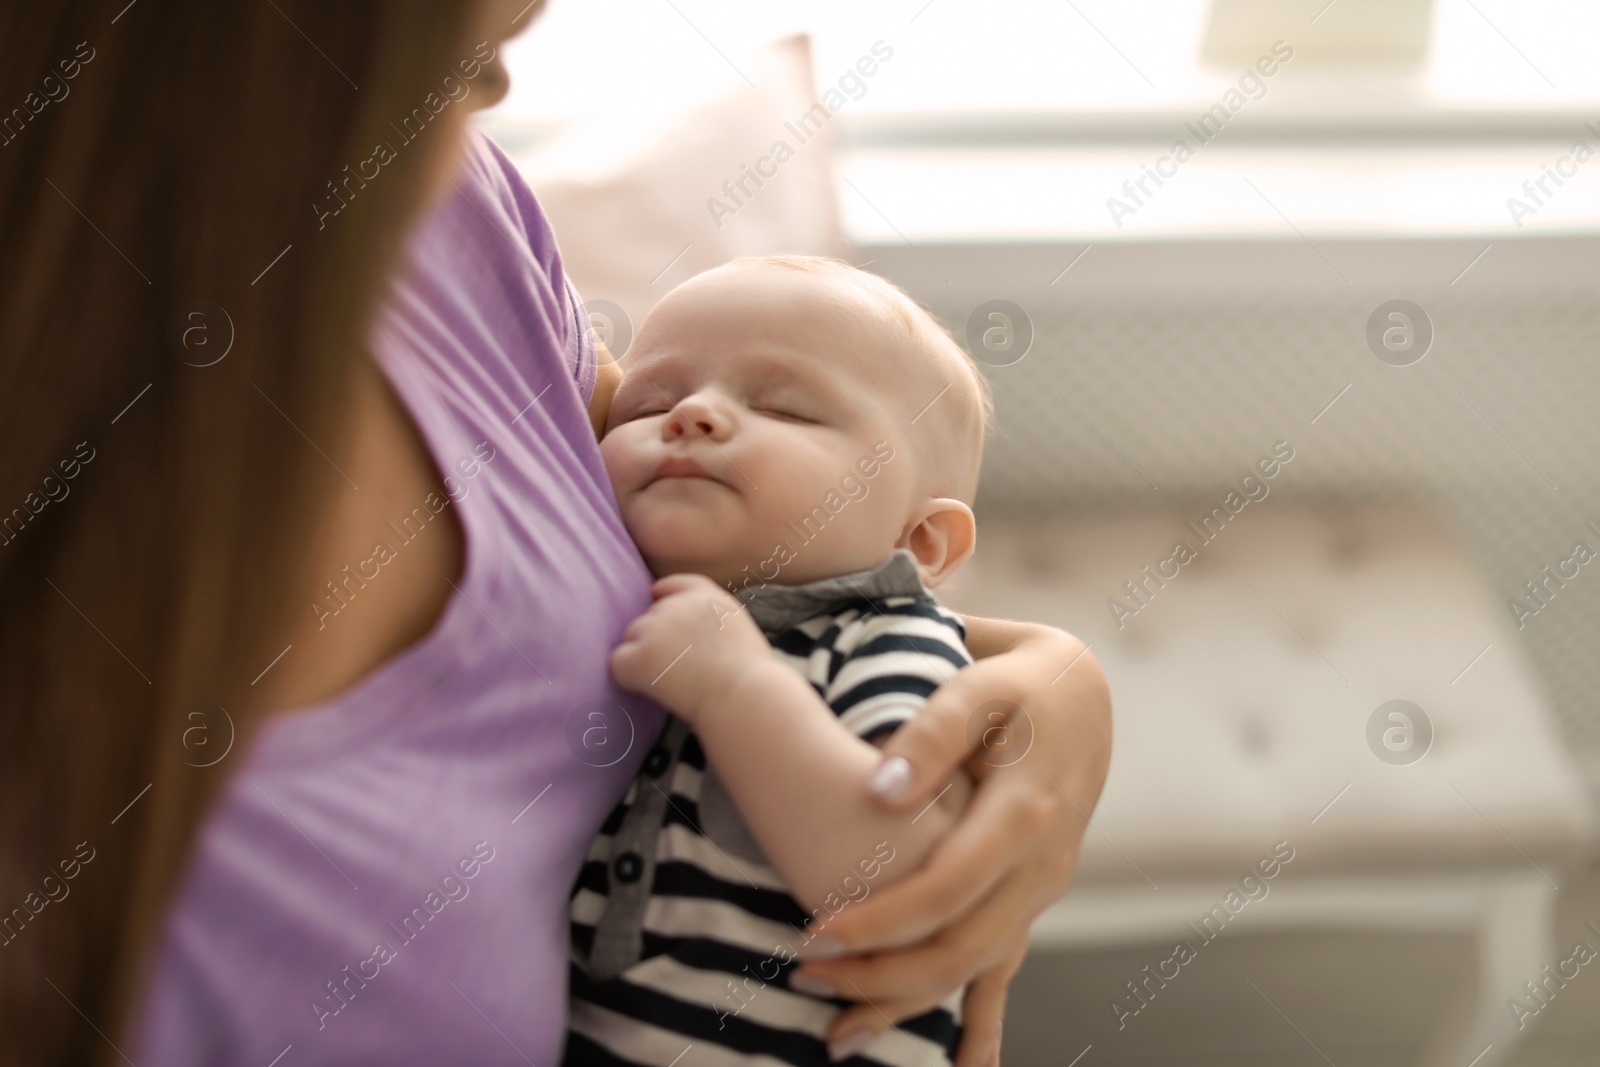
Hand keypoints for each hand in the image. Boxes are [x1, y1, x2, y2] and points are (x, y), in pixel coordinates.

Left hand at [609, 573, 769, 723]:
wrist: (742, 694)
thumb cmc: (748, 672)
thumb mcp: (738, 625)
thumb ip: (709, 616)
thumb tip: (688, 630)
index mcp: (704, 595)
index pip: (671, 585)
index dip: (664, 601)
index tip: (667, 623)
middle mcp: (675, 606)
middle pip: (649, 616)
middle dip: (657, 638)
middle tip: (679, 666)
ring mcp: (653, 629)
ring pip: (631, 638)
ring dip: (642, 656)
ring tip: (671, 679)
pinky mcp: (637, 656)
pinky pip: (618, 663)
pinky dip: (628, 677)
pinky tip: (651, 687)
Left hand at [792, 621, 1110, 1062]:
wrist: (1082, 694)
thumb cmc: (1018, 681)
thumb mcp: (978, 685)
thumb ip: (930, 735)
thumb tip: (877, 794)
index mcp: (1025, 815)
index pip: (946, 889)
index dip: (881, 921)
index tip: (816, 934)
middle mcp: (1041, 866)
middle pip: (961, 948)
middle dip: (882, 976)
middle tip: (806, 977)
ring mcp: (1041, 889)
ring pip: (979, 970)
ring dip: (911, 1005)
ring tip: (840, 1037)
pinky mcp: (1032, 897)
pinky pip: (1005, 968)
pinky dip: (982, 1023)